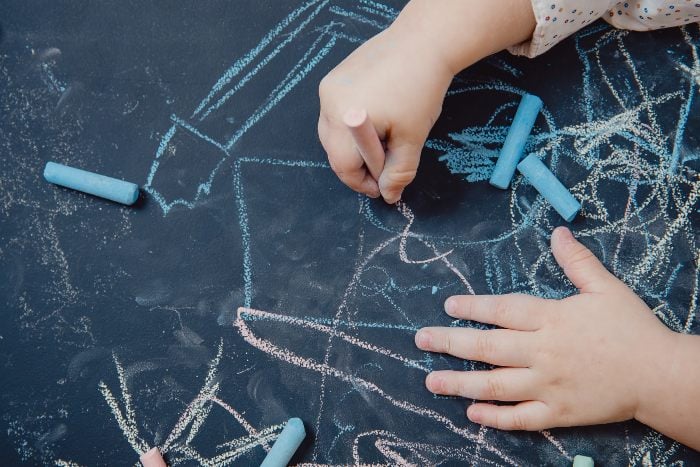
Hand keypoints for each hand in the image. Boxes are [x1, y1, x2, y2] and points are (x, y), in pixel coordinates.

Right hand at [318, 26, 451, 202]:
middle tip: (382, 171)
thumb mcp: (412, 138)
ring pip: (333, 134)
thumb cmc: (420, 88)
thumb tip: (388, 195)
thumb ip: (398, 172)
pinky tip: (376, 122)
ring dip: (354, 146)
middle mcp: (328, 102)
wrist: (423, 42)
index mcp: (345, 118)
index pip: (344, 166)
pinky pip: (335, 113)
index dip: (362, 183)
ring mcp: (328, 88)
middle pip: (333, 150)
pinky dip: (352, 126)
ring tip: (382, 144)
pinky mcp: (333, 79)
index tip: (380, 189)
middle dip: (356, 166)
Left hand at [414, 227, 677, 430]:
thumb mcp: (606, 288)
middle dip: (451, 342)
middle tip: (421, 340)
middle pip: (489, 347)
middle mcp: (544, 352)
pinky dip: (496, 417)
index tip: (448, 305)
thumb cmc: (632, 328)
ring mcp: (549, 385)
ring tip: (431, 381)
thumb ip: (577, 262)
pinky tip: (472, 413)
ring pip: (497, 385)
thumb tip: (557, 232)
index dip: (474, 307)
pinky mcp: (559, 413)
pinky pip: (522, 417)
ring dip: (461, 383)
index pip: (504, 311)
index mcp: (553, 319)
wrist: (659, 374)